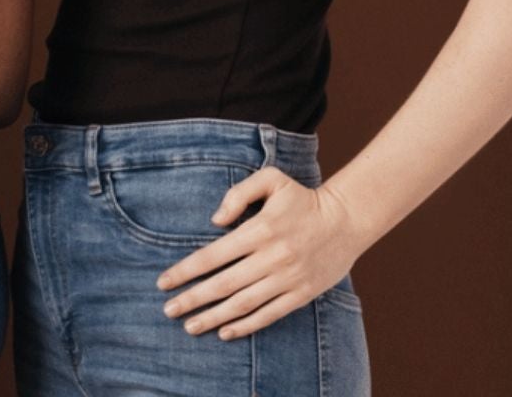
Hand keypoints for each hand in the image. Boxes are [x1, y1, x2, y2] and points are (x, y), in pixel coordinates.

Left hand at [157, 167, 373, 339]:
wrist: (348, 219)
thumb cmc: (302, 199)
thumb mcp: (271, 180)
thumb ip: (238, 194)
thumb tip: (215, 220)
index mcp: (259, 230)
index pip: (212, 255)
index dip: (185, 271)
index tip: (163, 283)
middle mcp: (272, 257)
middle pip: (223, 284)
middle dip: (192, 299)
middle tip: (168, 310)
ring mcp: (288, 277)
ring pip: (244, 303)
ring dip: (214, 316)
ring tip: (190, 326)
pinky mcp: (303, 293)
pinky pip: (270, 314)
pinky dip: (247, 325)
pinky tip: (225, 331)